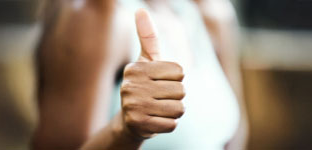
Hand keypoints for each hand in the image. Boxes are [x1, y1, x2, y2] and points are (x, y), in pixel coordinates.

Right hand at [119, 9, 185, 138]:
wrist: (130, 121)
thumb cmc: (144, 85)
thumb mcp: (146, 60)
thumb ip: (148, 36)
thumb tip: (141, 10)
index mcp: (135, 68)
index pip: (180, 71)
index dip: (177, 79)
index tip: (162, 82)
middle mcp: (131, 86)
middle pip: (181, 90)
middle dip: (177, 96)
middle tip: (161, 98)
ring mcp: (133, 107)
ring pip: (178, 108)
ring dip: (174, 111)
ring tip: (160, 109)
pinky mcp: (139, 125)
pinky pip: (172, 124)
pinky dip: (169, 124)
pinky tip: (156, 121)